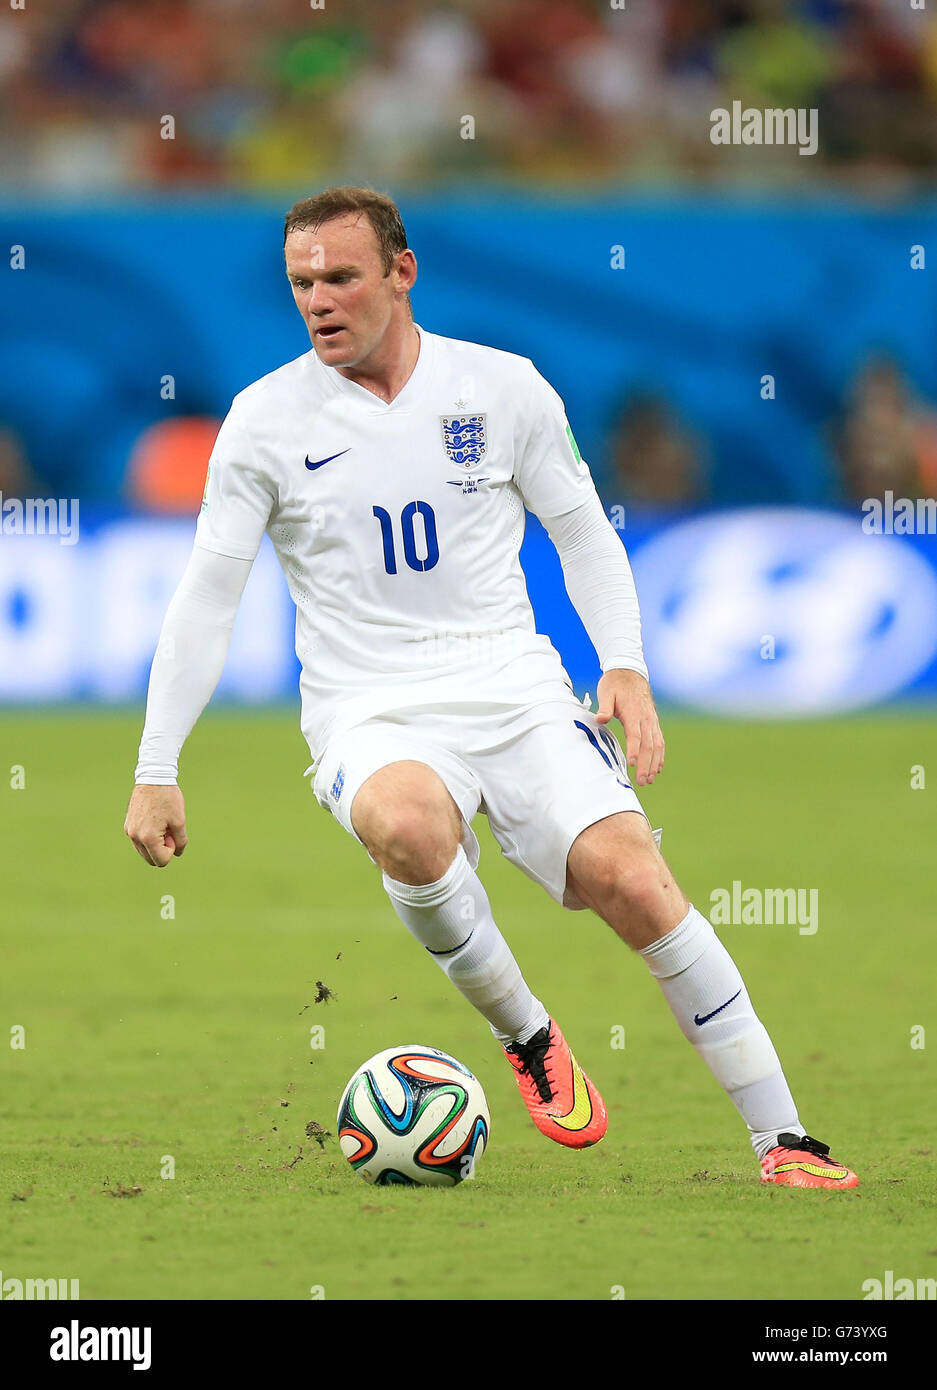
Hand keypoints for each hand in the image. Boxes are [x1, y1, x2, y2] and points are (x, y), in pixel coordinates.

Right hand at [124, 784, 187, 866]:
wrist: (153, 778)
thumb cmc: (168, 798)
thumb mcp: (179, 821)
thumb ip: (180, 841)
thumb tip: (177, 853)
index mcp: (148, 837)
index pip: (161, 861)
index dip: (171, 850)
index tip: (173, 834)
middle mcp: (135, 837)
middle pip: (151, 859)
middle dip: (163, 849)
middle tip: (169, 830)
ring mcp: (129, 831)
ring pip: (144, 850)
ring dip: (155, 843)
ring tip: (162, 824)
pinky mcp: (128, 825)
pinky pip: (139, 840)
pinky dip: (148, 836)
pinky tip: (155, 820)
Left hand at [595, 669, 664, 786]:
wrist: (630, 671)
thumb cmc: (615, 684)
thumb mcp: (606, 692)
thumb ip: (605, 707)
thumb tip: (600, 719)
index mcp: (634, 712)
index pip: (635, 734)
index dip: (635, 749)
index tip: (633, 764)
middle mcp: (646, 718)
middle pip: (649, 744)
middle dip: (647, 764)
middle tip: (643, 781)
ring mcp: (652, 720)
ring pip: (657, 745)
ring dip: (655, 763)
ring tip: (650, 780)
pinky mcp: (653, 722)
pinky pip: (660, 741)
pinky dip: (660, 755)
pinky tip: (657, 768)